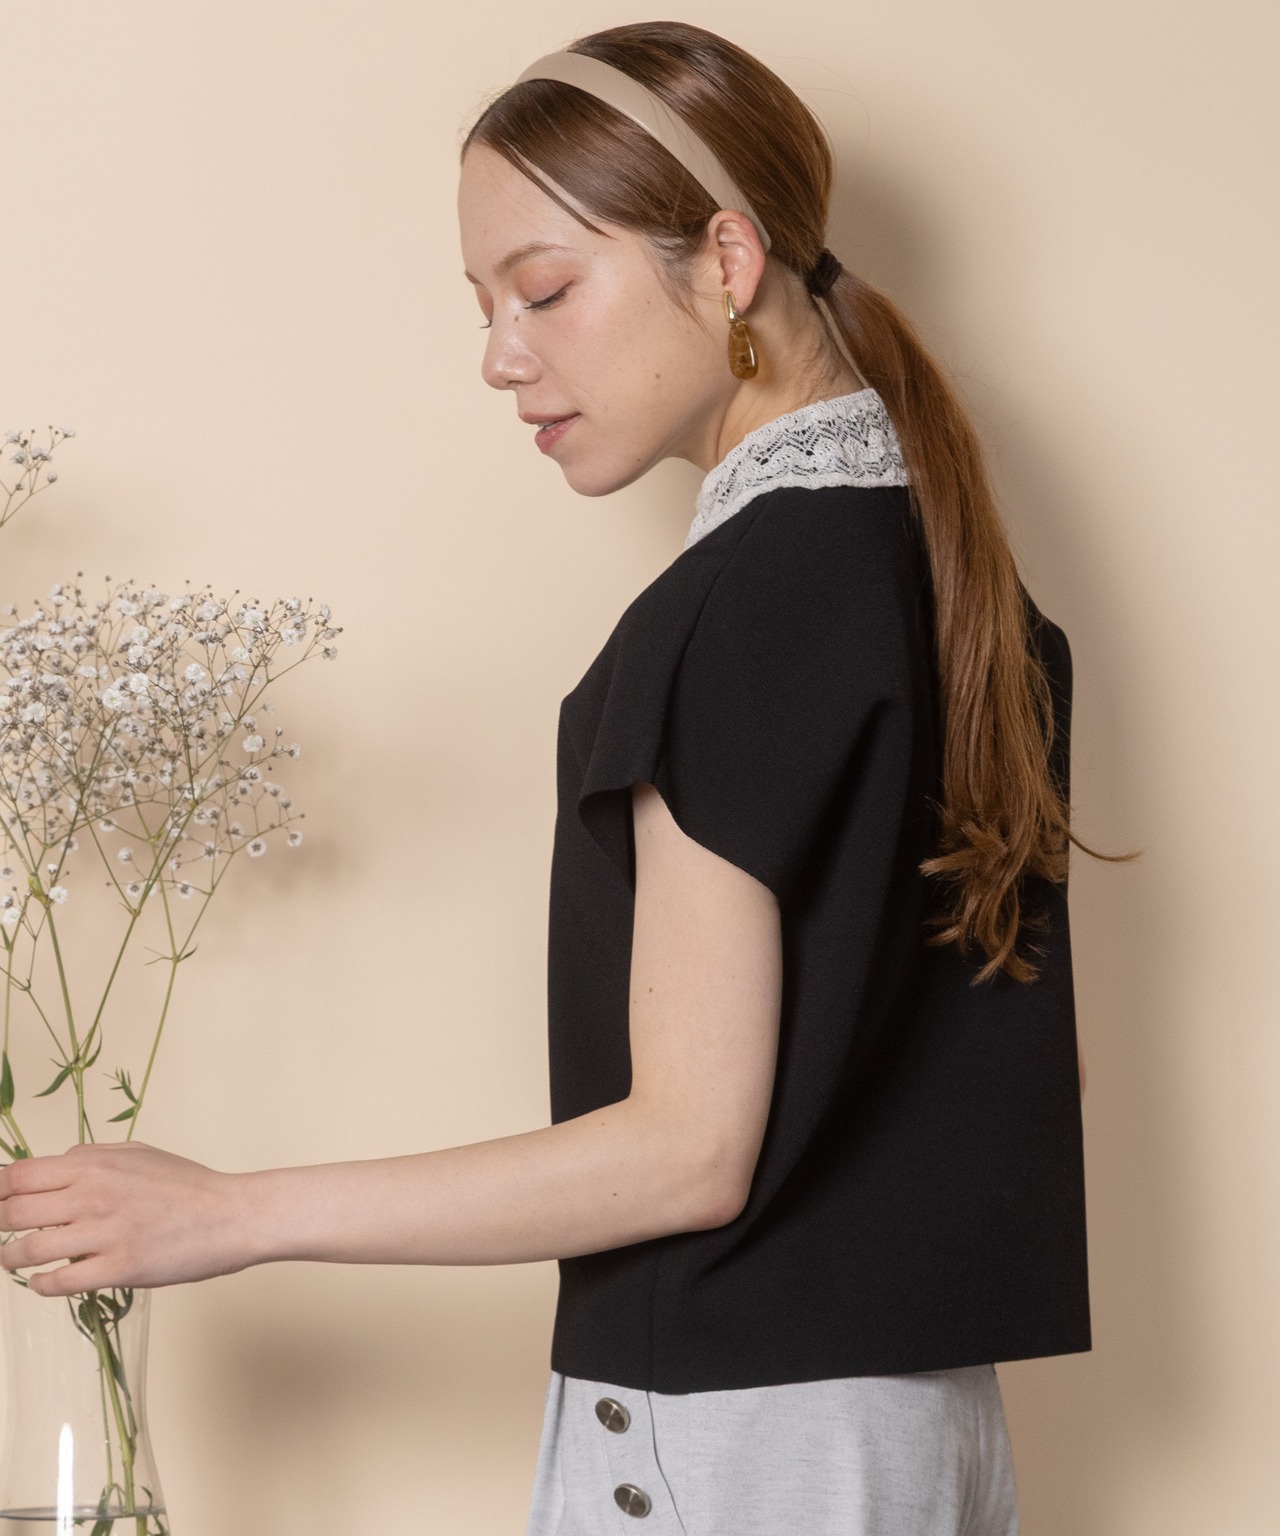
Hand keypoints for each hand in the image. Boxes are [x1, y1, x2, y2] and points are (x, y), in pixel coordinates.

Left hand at [0, 1141, 251, 1294]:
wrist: (232, 1215)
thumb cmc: (189, 1184)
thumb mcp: (140, 1152)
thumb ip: (93, 1154)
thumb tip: (58, 1162)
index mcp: (95, 1163)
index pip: (18, 1176)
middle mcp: (93, 1194)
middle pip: (13, 1211)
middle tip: (3, 1232)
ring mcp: (104, 1233)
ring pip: (27, 1249)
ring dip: (10, 1257)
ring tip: (12, 1259)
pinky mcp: (118, 1269)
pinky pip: (58, 1282)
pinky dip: (40, 1284)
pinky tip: (44, 1281)